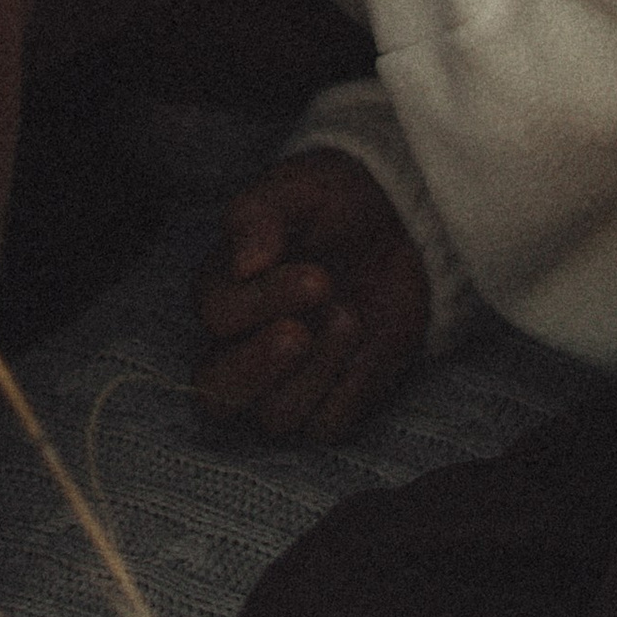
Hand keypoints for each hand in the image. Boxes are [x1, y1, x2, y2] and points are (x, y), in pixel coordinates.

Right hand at [193, 150, 430, 440]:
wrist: (400, 225)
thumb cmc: (335, 204)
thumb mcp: (299, 189)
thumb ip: (261, 216)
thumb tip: (243, 262)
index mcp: (224, 290)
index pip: (216, 316)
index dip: (261, 303)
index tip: (317, 278)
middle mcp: (243, 345)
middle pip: (216, 394)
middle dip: (258, 368)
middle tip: (300, 333)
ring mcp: (287, 381)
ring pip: (276, 416)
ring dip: (315, 373)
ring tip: (350, 318)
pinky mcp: (331, 401)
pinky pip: (327, 426)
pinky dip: (349, 390)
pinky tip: (369, 345)